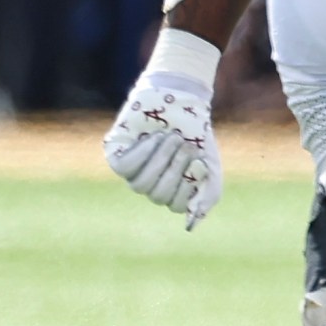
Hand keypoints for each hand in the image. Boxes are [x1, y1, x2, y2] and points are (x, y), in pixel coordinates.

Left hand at [103, 30, 223, 228]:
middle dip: (175, 169)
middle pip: (157, 195)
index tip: (200, 164)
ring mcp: (132, 171)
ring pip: (140, 185)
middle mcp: (150, 183)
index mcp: (171, 189)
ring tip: (170, 137)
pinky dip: (144, 152)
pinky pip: (126, 168)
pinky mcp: (115, 155)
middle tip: (186, 144)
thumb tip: (190, 226)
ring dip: (160, 159)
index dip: (187, 186)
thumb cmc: (196, 132)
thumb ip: (208, 196)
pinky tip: (153, 136)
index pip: (175, 205)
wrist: (181, 98)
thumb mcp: (210, 165)